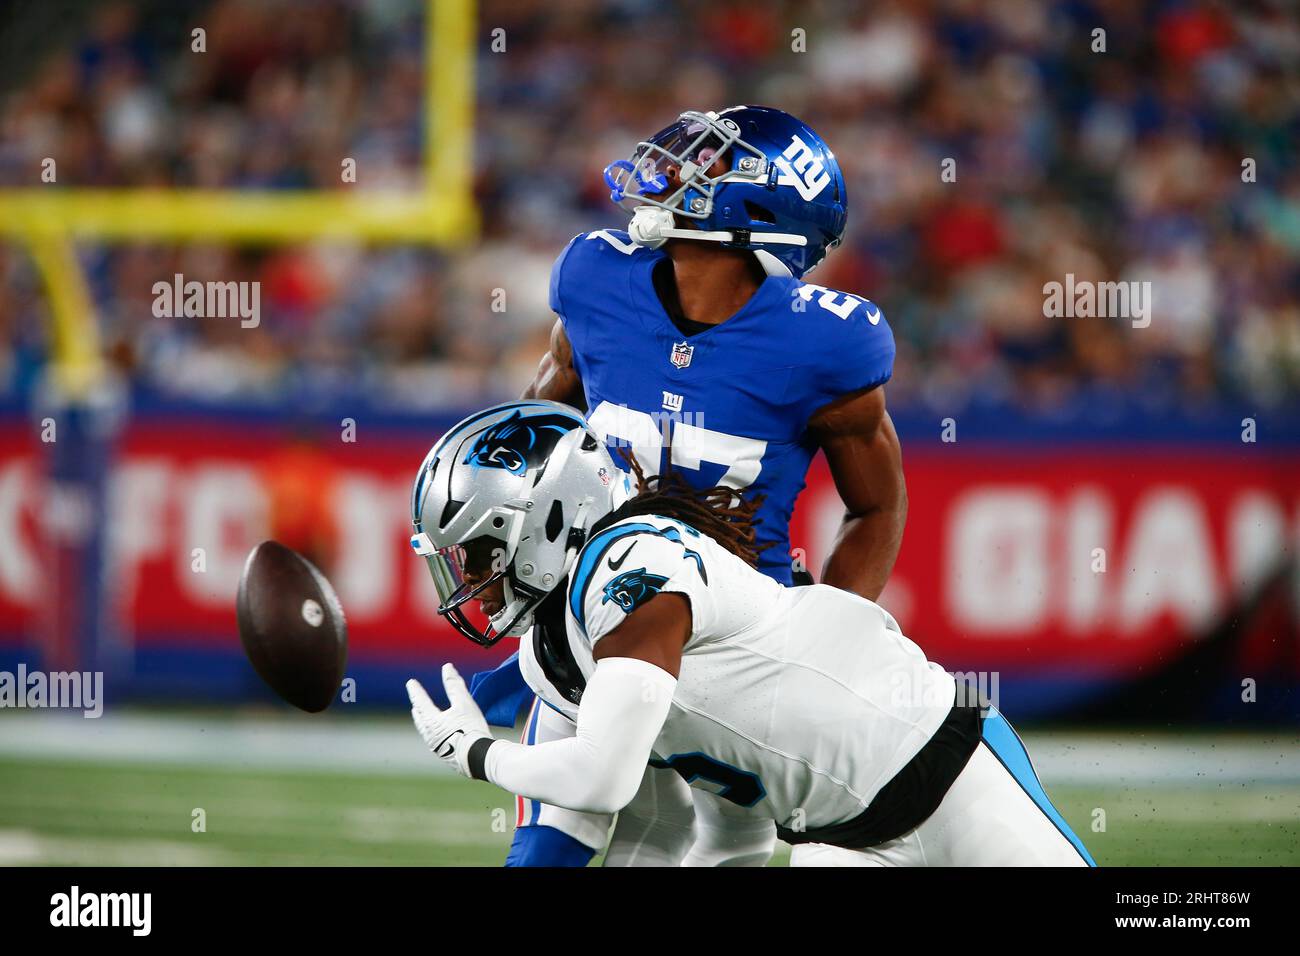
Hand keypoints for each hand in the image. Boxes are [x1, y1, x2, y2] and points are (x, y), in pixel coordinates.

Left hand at [406, 663, 492, 778]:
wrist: (478, 758)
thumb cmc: (470, 728)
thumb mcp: (464, 703)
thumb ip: (454, 685)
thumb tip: (447, 668)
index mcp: (432, 721)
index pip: (420, 702)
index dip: (416, 691)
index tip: (411, 683)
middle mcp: (430, 735)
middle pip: (420, 720)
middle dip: (418, 710)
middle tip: (415, 704)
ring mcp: (437, 748)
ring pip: (426, 732)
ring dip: (424, 723)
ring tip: (425, 719)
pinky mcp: (446, 757)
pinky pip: (435, 741)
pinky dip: (434, 733)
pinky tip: (442, 735)